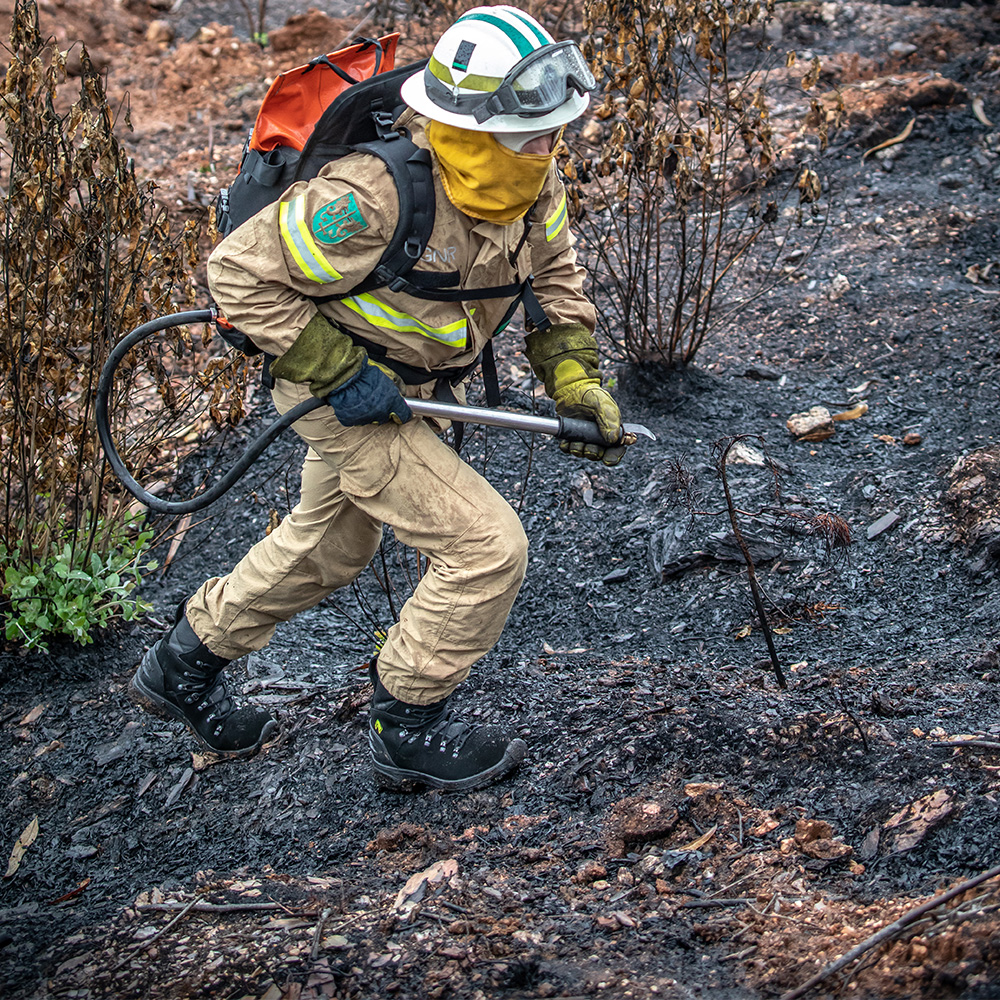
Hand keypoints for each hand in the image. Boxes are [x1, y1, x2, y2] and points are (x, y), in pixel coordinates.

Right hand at [326, 360, 411, 425]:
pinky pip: (355, 419)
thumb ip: (398, 384)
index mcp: (392, 404)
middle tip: (375, 398)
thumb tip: (403, 391)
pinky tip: (352, 402)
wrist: (344, 376)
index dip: (401, 413)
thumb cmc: (366, 373)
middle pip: (385, 417)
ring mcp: (365, 419)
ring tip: (362, 398)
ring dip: (368, 411)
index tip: (398, 411)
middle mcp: (381, 414)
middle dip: (382, 409)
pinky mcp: (350, 420)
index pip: (404, 415)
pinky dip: (354, 413)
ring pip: (370, 418)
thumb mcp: (388, 374)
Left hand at [523, 323, 625, 465]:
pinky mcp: (571, 436)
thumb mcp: (603, 405)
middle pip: (599, 455)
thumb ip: (610, 421)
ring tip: (576, 441)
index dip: (614, 456)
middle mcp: (599, 436)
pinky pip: (569, 449)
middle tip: (588, 446)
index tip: (608, 458)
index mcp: (612, 430)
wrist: (571, 388)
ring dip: (580, 451)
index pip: (617, 449)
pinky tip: (567, 441)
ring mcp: (584, 437)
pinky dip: (567, 448)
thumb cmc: (591, 394)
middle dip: (593, 453)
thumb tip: (612, 440)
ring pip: (583, 453)